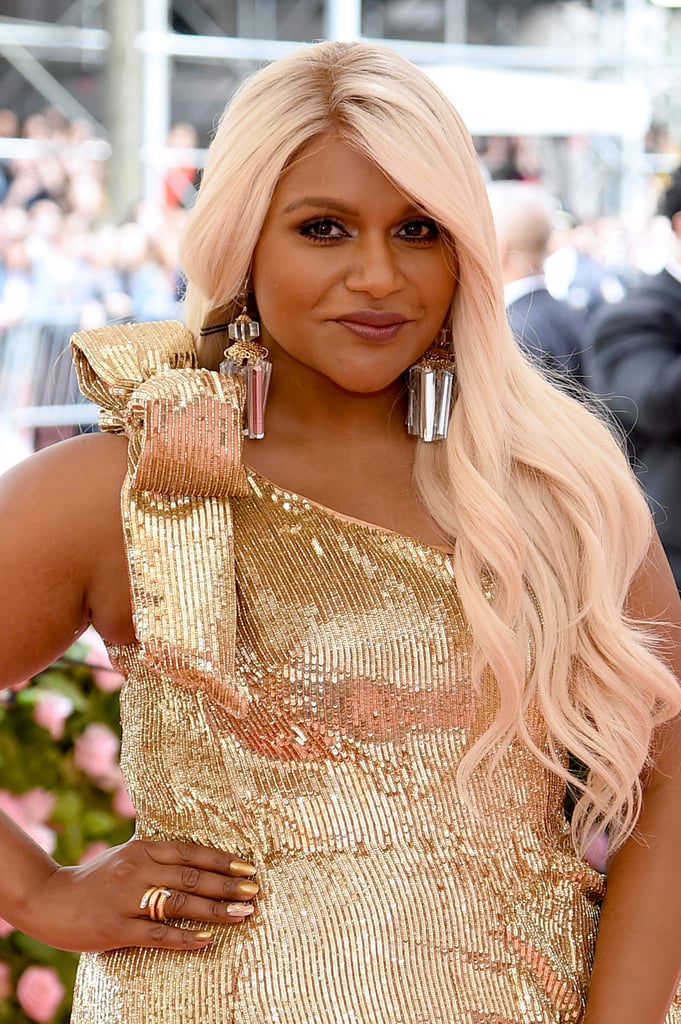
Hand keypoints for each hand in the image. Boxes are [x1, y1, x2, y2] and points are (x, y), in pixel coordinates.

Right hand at [28, 839, 258, 952]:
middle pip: (191, 877)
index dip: (222, 860)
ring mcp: (127, 899)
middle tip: (254, 892)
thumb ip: (157, 855)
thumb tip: (199, 857)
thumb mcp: (126, 855)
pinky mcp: (117, 928)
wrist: (50, 898)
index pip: (190, 852)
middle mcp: (137, 869)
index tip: (249, 867)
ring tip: (242, 914)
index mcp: (142, 848)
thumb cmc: (95, 878)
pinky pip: (157, 935)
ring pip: (179, 904)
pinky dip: (184, 937)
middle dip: (227, 885)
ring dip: (215, 910)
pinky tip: (206, 940)